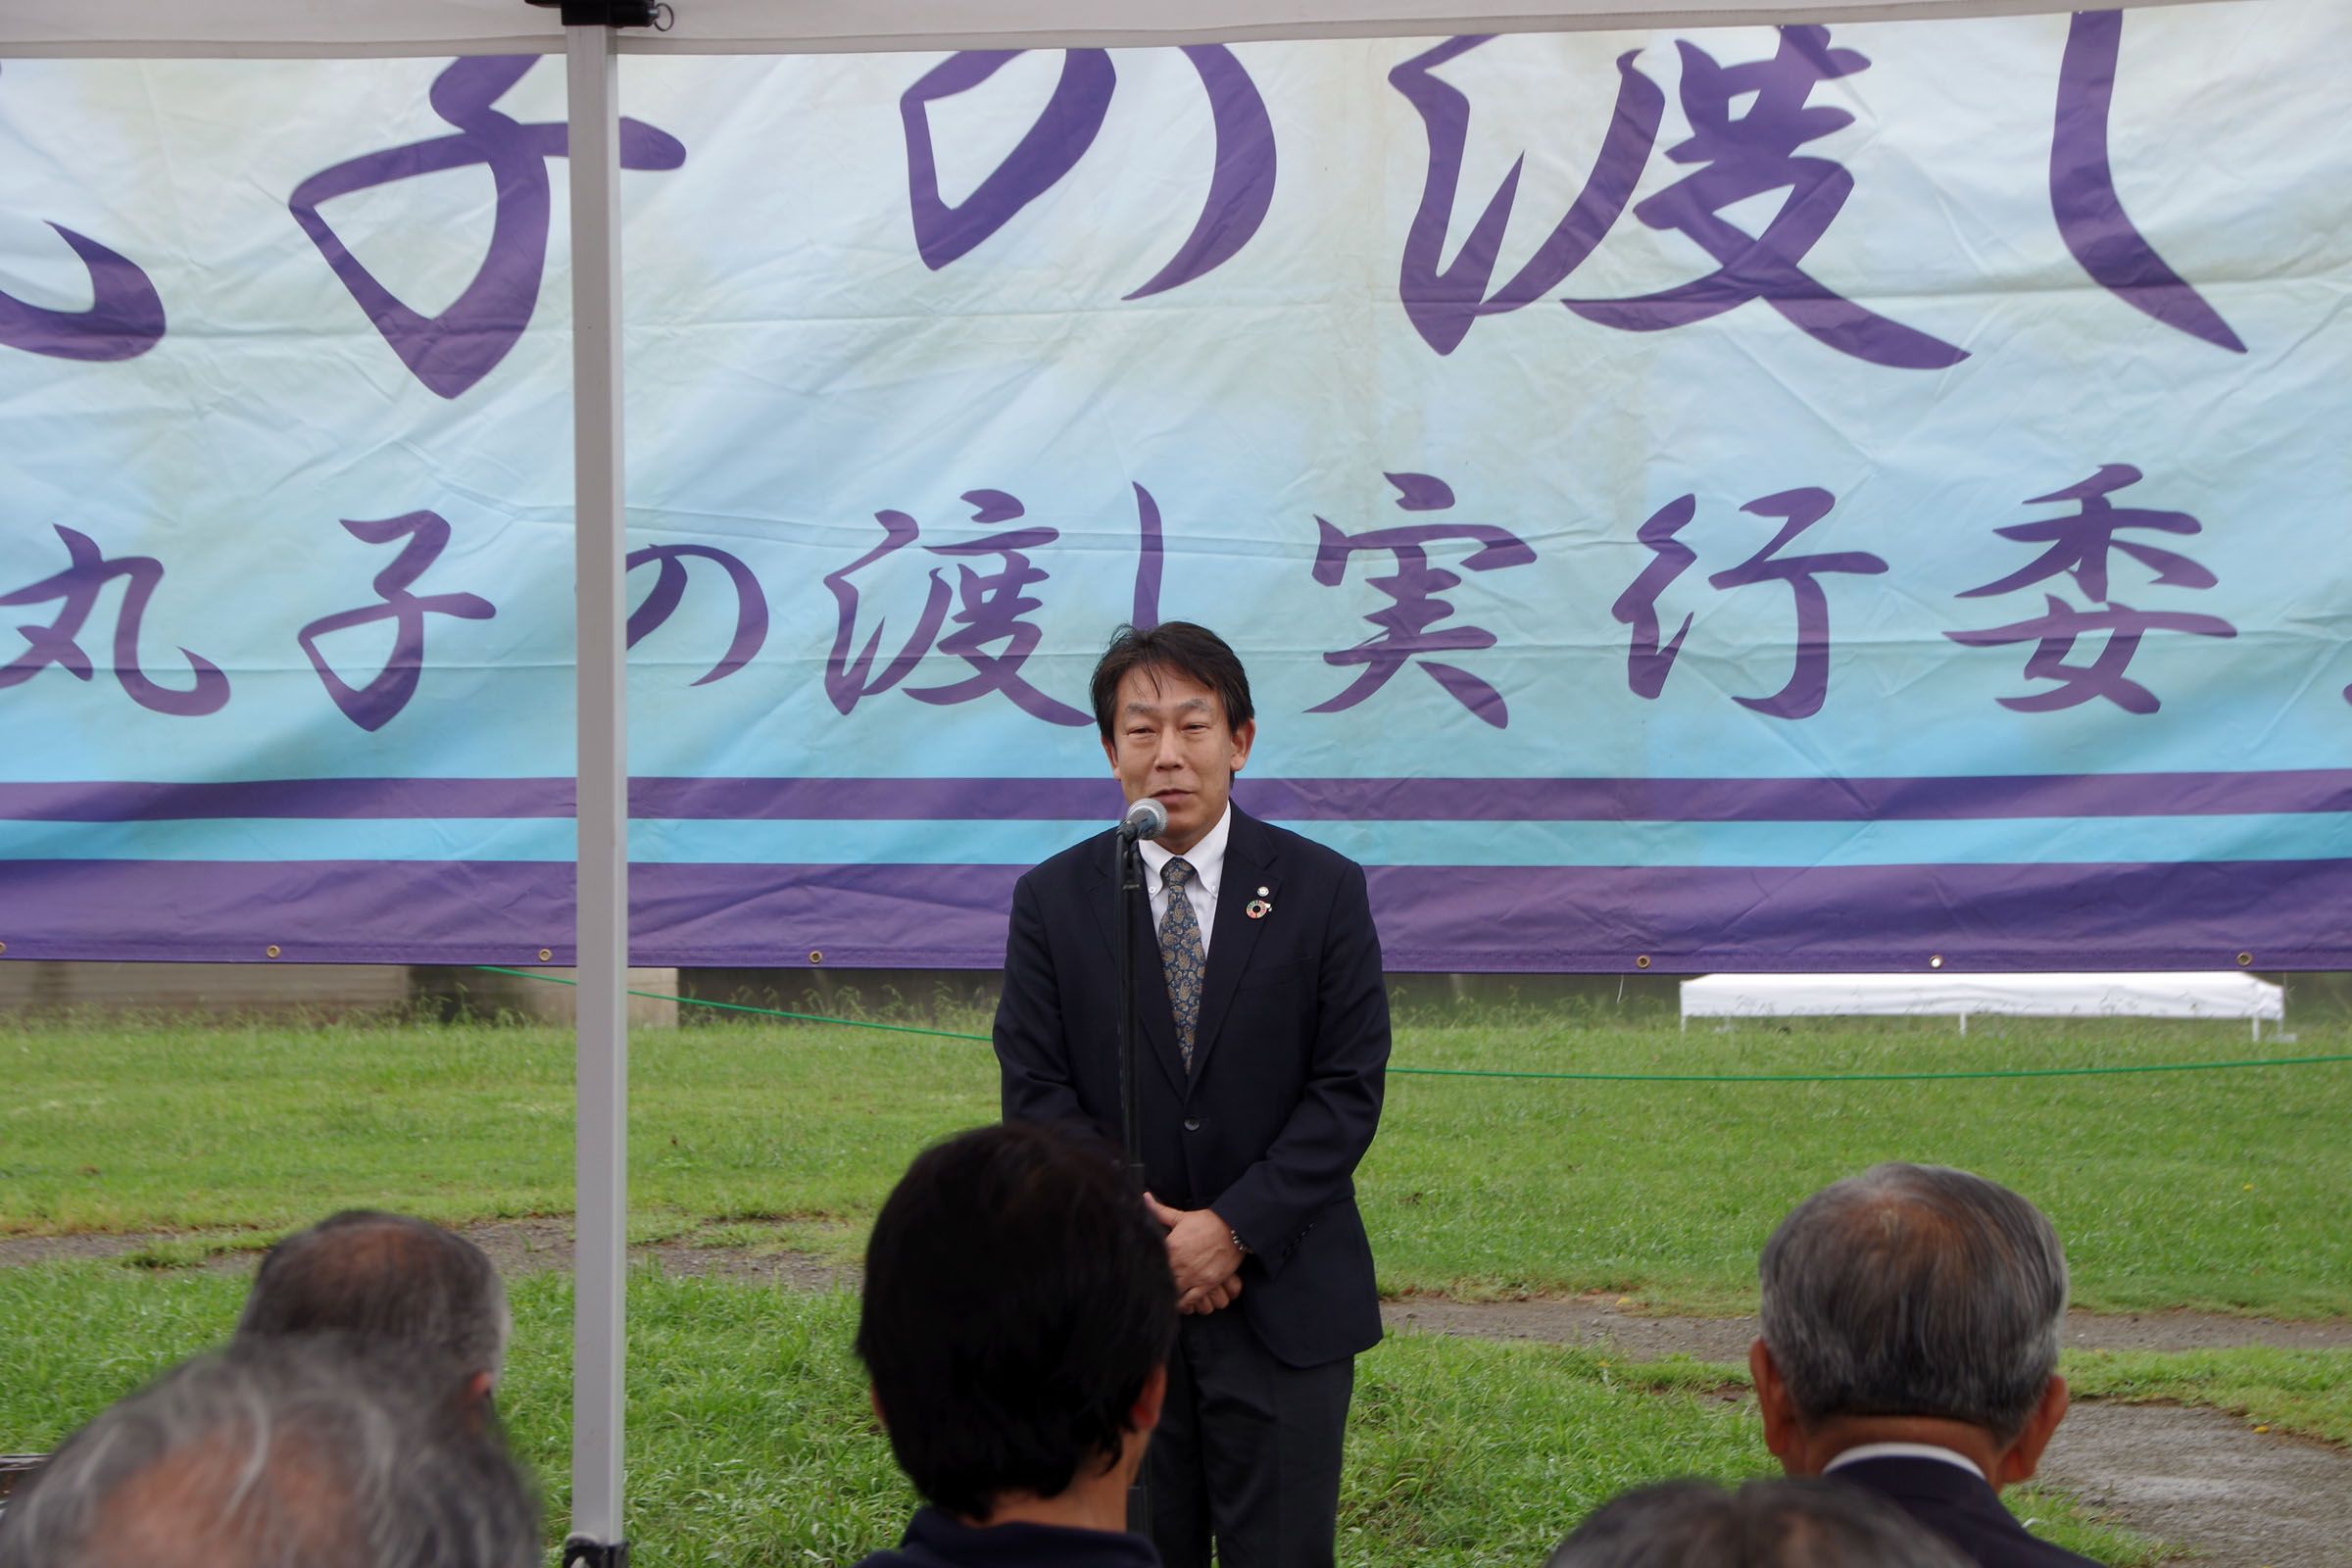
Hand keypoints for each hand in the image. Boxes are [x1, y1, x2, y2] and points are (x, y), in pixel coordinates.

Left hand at [1144, 1193, 1244, 1309]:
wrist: (1234, 1228)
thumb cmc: (1207, 1221)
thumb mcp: (1182, 1216)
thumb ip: (1160, 1211)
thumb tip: (1144, 1197)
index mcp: (1171, 1247)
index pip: (1152, 1262)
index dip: (1145, 1268)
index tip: (1140, 1272)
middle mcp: (1180, 1265)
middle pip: (1161, 1281)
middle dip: (1155, 1283)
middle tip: (1150, 1286)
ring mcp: (1194, 1276)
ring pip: (1174, 1293)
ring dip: (1168, 1296)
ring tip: (1164, 1296)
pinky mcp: (1207, 1283)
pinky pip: (1191, 1300)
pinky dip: (1183, 1304)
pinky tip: (1179, 1303)